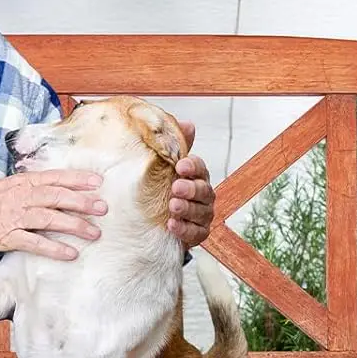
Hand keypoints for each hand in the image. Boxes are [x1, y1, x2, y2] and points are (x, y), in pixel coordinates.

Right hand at [0, 172, 106, 260]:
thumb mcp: (5, 185)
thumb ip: (28, 187)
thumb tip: (52, 189)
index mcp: (21, 181)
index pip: (55, 177)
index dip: (78, 179)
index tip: (98, 181)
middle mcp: (21, 196)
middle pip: (59, 197)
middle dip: (83, 202)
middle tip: (103, 208)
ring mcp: (15, 217)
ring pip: (51, 219)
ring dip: (75, 226)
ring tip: (94, 233)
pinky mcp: (7, 237)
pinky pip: (35, 243)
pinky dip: (54, 249)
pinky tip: (70, 253)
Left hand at [168, 119, 215, 249]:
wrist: (152, 222)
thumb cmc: (160, 190)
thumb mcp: (162, 168)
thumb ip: (175, 147)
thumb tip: (188, 123)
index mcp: (196, 176)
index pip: (200, 168)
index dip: (192, 166)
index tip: (180, 166)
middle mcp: (203, 195)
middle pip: (204, 190)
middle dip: (191, 189)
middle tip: (175, 187)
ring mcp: (202, 216)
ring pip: (201, 212)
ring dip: (187, 208)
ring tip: (172, 206)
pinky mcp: (198, 234)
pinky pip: (196, 233)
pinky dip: (184, 229)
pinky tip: (171, 225)